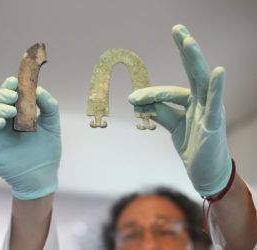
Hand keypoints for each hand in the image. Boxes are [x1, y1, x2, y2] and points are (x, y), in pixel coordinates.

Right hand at [0, 77, 60, 199]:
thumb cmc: (46, 152)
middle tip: (13, 96)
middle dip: (1, 94)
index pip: (7, 95)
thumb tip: (39, 90)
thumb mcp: (52, 126)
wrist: (41, 176)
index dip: (8, 86)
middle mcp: (2, 120)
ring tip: (10, 111)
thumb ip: (49, 107)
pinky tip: (1, 122)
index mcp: (16, 114)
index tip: (15, 82)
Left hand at [128, 24, 231, 196]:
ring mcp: (211, 110)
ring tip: (188, 41)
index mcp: (192, 102)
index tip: (132, 100)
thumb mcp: (173, 126)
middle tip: (177, 29)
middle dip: (185, 50)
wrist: (205, 171)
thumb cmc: (192, 145)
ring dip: (195, 60)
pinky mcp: (215, 123)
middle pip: (193, 72)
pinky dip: (217, 86)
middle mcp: (203, 101)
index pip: (169, 91)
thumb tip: (139, 102)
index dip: (150, 94)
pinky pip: (215, 102)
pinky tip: (217, 71)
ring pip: (201, 81)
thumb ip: (159, 112)